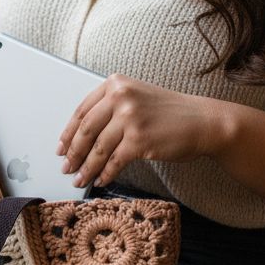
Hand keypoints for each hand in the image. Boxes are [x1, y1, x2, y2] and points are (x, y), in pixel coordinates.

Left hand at [56, 74, 224, 187]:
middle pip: (86, 130)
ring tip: (79, 179)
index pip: (82, 110)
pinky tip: (101, 181)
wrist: (203, 121)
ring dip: (86, 168)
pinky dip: (105, 174)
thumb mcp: (137, 97)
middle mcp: (120, 97)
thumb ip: (111, 108)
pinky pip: (114, 161)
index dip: (68, 133)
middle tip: (66, 167)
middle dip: (73, 153)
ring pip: (98, 149)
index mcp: (116, 84)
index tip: (61, 147)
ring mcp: (130, 118)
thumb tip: (81, 137)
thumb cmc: (170, 112)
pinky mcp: (139, 140)